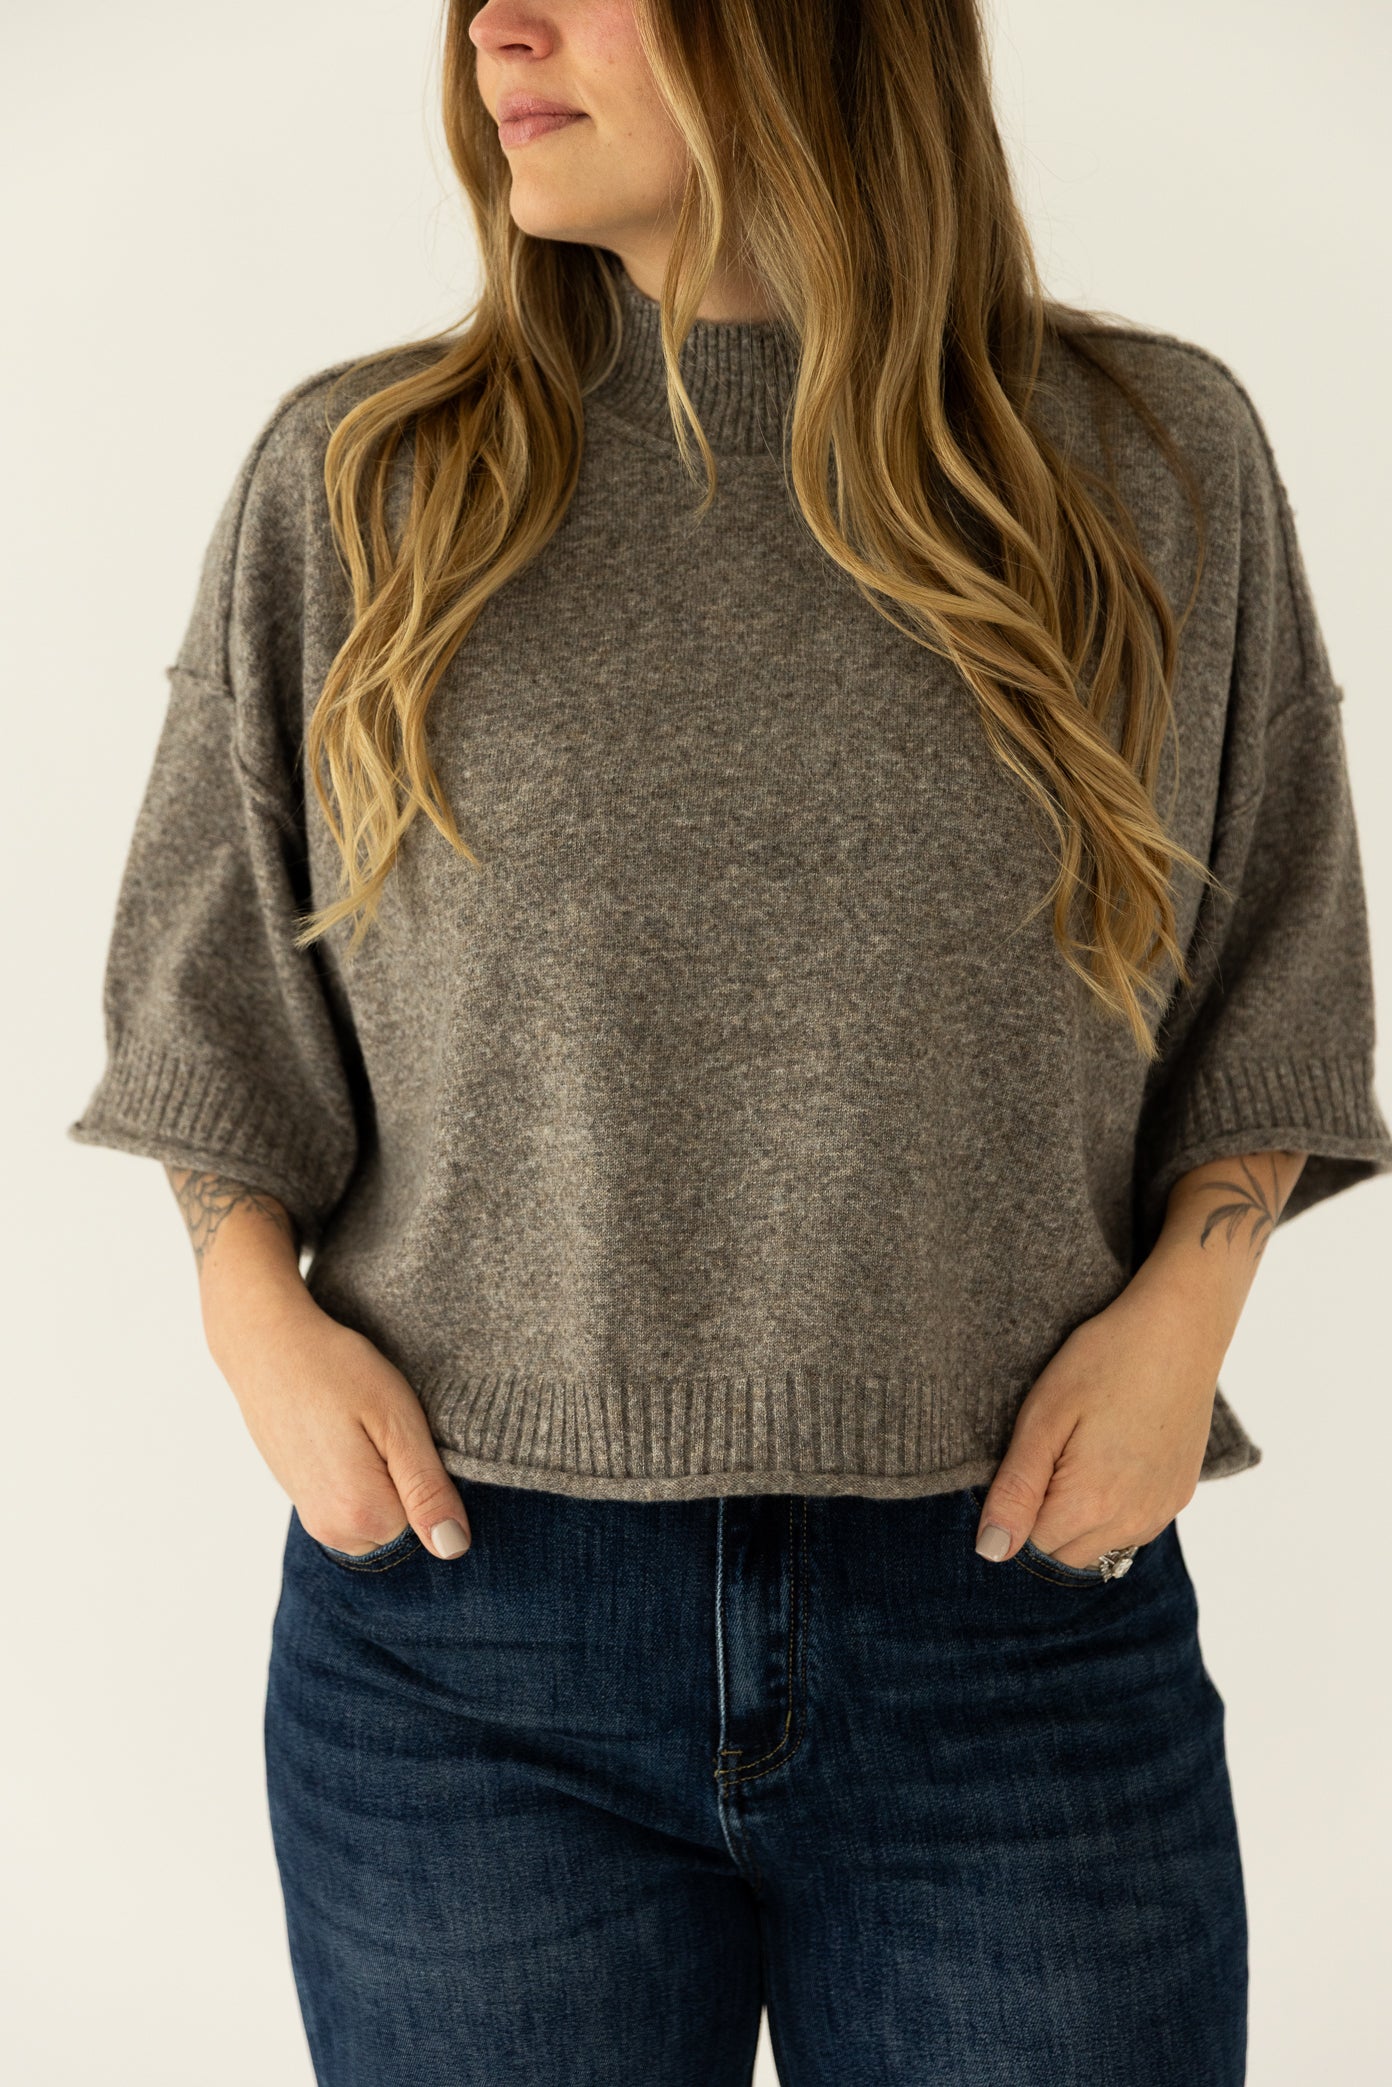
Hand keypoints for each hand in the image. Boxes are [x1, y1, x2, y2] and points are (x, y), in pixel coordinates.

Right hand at [208, 1285, 472, 1558]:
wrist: (267, 1347)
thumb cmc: (337, 1372)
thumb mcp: (399, 1422)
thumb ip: (428, 1491)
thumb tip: (453, 1547)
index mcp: (360, 1515)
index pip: (431, 1521)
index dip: (427, 1473)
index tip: (399, 1433)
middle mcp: (331, 1530)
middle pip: (403, 1524)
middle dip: (403, 1481)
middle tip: (378, 1427)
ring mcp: (311, 1517)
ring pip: (378, 1515)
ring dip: (380, 1478)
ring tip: (357, 1429)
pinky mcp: (302, 1498)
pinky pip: (352, 1502)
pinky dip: (358, 1474)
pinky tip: (342, 1435)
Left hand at [972, 1256, 1222, 1568]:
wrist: (1178, 1331)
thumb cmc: (1103, 1363)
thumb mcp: (1042, 1418)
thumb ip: (1015, 1491)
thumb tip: (992, 1551)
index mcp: (1090, 1505)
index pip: (1030, 1547)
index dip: (1016, 1508)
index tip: (1026, 1461)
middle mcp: (1132, 1522)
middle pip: (1066, 1554)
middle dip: (1046, 1518)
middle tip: (1052, 1453)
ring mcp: (1161, 1511)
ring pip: (1101, 1546)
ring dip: (1081, 1519)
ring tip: (1083, 1452)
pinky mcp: (1179, 1496)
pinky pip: (1134, 1528)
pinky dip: (1114, 1510)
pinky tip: (1111, 1459)